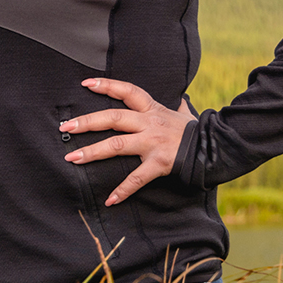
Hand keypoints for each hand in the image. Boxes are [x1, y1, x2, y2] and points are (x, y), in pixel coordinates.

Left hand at [59, 78, 196, 205]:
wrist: (215, 148)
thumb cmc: (194, 132)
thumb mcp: (184, 114)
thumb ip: (178, 106)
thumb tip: (181, 97)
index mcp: (153, 110)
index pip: (128, 91)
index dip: (107, 85)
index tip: (85, 83)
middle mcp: (150, 123)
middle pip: (114, 118)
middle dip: (88, 122)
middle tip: (67, 127)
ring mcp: (153, 143)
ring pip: (117, 145)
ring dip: (92, 152)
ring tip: (72, 158)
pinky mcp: (158, 163)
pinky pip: (137, 178)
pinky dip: (123, 190)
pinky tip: (110, 199)